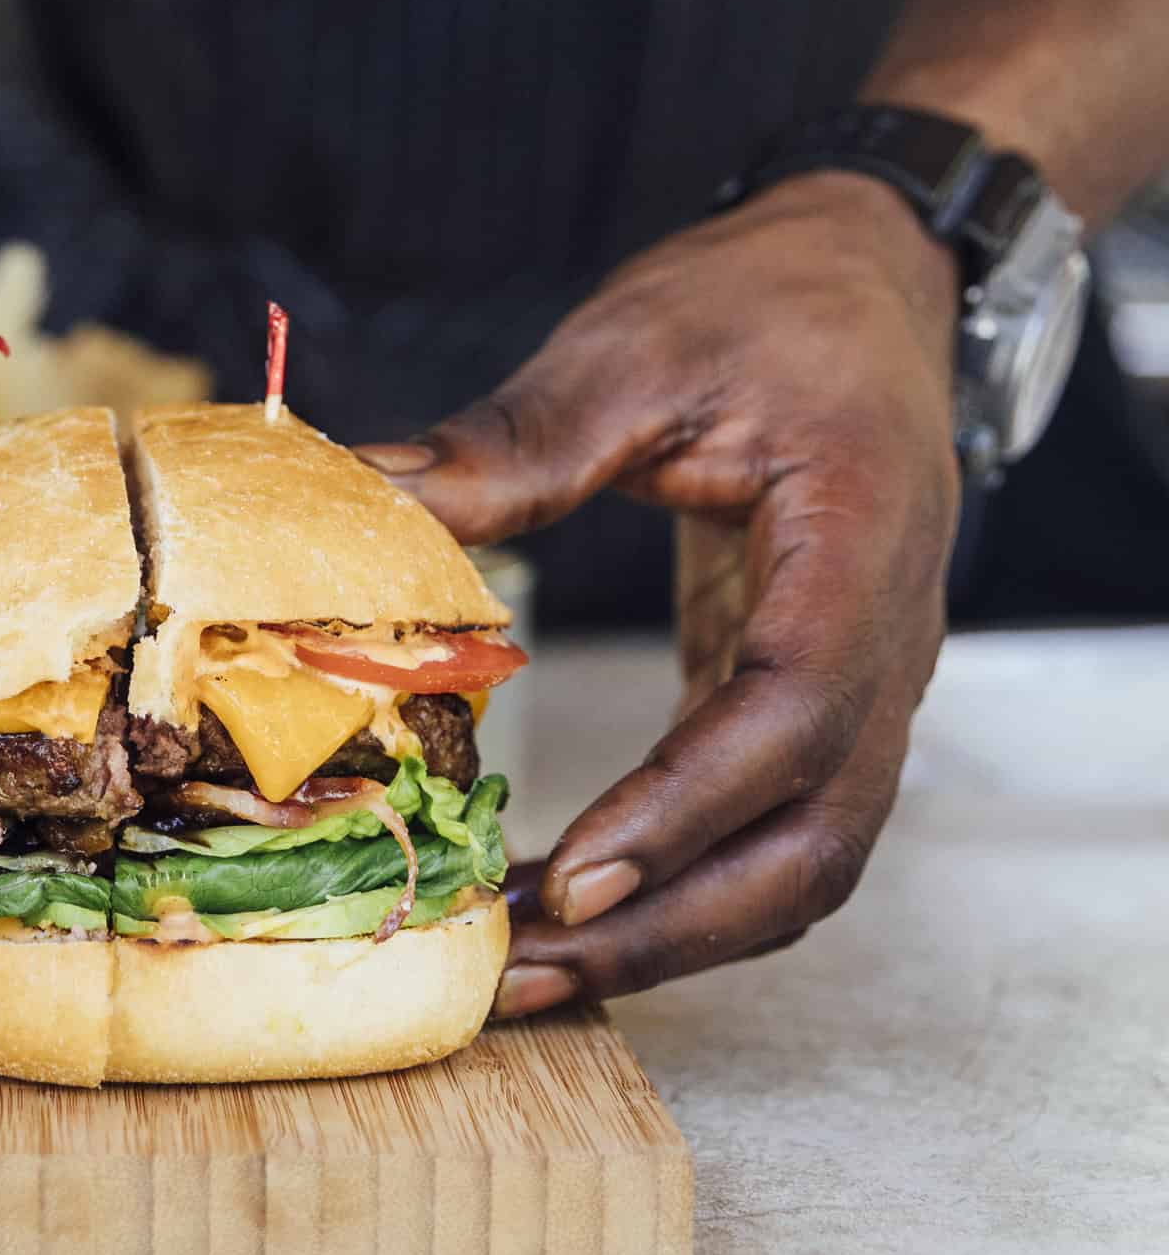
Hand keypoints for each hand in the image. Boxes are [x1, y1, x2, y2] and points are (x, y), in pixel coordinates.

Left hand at [359, 176, 959, 1011]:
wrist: (867, 285)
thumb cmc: (768, 303)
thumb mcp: (639, 346)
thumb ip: (517, 439)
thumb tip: (367, 493)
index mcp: (860, 545)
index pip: (793, 712)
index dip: (687, 807)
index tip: (574, 873)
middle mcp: (886, 643)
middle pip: (814, 841)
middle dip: (669, 925)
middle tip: (520, 966)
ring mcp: (863, 688)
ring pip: (801, 865)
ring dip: (673, 934)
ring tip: (527, 969)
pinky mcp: (808, 702)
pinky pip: (768, 832)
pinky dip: (679, 889)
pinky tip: (566, 905)